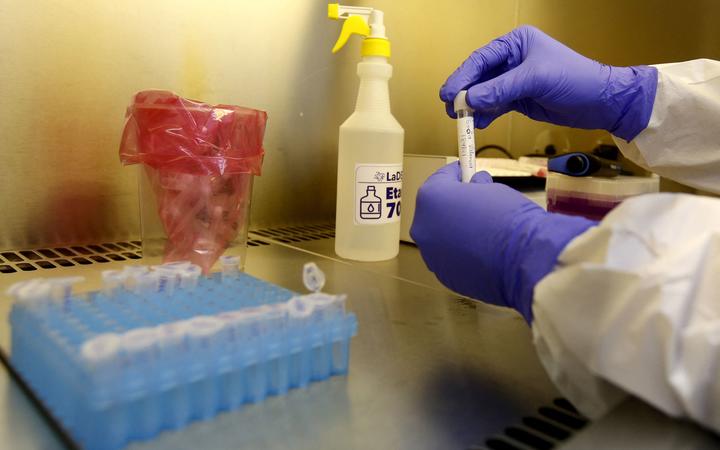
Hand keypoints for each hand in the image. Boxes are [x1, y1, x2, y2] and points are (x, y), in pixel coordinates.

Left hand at [410, 163, 595, 321]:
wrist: (523, 259)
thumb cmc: (508, 218)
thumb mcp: (492, 189)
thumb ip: (475, 187)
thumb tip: (475, 186)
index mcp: (431, 198)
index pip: (440, 179)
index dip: (456, 174)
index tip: (465, 172)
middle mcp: (422, 226)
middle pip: (436, 210)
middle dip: (452, 205)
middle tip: (474, 202)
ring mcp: (430, 254)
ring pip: (440, 237)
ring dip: (455, 232)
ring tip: (481, 231)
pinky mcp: (443, 275)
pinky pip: (449, 258)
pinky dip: (461, 253)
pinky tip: (482, 251)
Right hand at [440, 26, 656, 140]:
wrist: (601, 102)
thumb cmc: (576, 80)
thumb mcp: (535, 80)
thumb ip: (500, 89)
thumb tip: (469, 99)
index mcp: (516, 43)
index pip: (481, 59)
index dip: (462, 76)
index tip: (448, 94)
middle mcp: (513, 59)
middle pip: (479, 76)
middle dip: (464, 93)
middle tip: (451, 109)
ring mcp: (515, 80)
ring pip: (485, 93)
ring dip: (473, 106)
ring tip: (461, 119)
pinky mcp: (520, 98)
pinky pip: (495, 105)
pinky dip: (485, 114)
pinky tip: (478, 123)